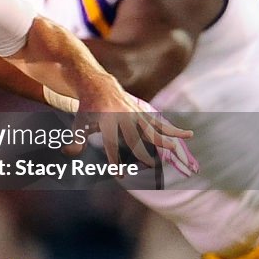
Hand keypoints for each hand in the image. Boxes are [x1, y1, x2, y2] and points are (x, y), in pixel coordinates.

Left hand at [75, 82, 195, 174]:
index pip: (111, 144)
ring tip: (176, 150)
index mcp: (106, 121)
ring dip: (164, 140)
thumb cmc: (87, 109)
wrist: (98, 84)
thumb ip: (76, 140)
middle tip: (149, 167)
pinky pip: (159, 123)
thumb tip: (69, 153)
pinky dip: (173, 129)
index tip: (119, 174)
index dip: (115, 160)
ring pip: (151, 130)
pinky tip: (189, 134)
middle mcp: (123, 117)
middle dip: (142, 154)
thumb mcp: (78, 123)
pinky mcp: (142, 113)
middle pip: (135, 139)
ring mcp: (135, 114)